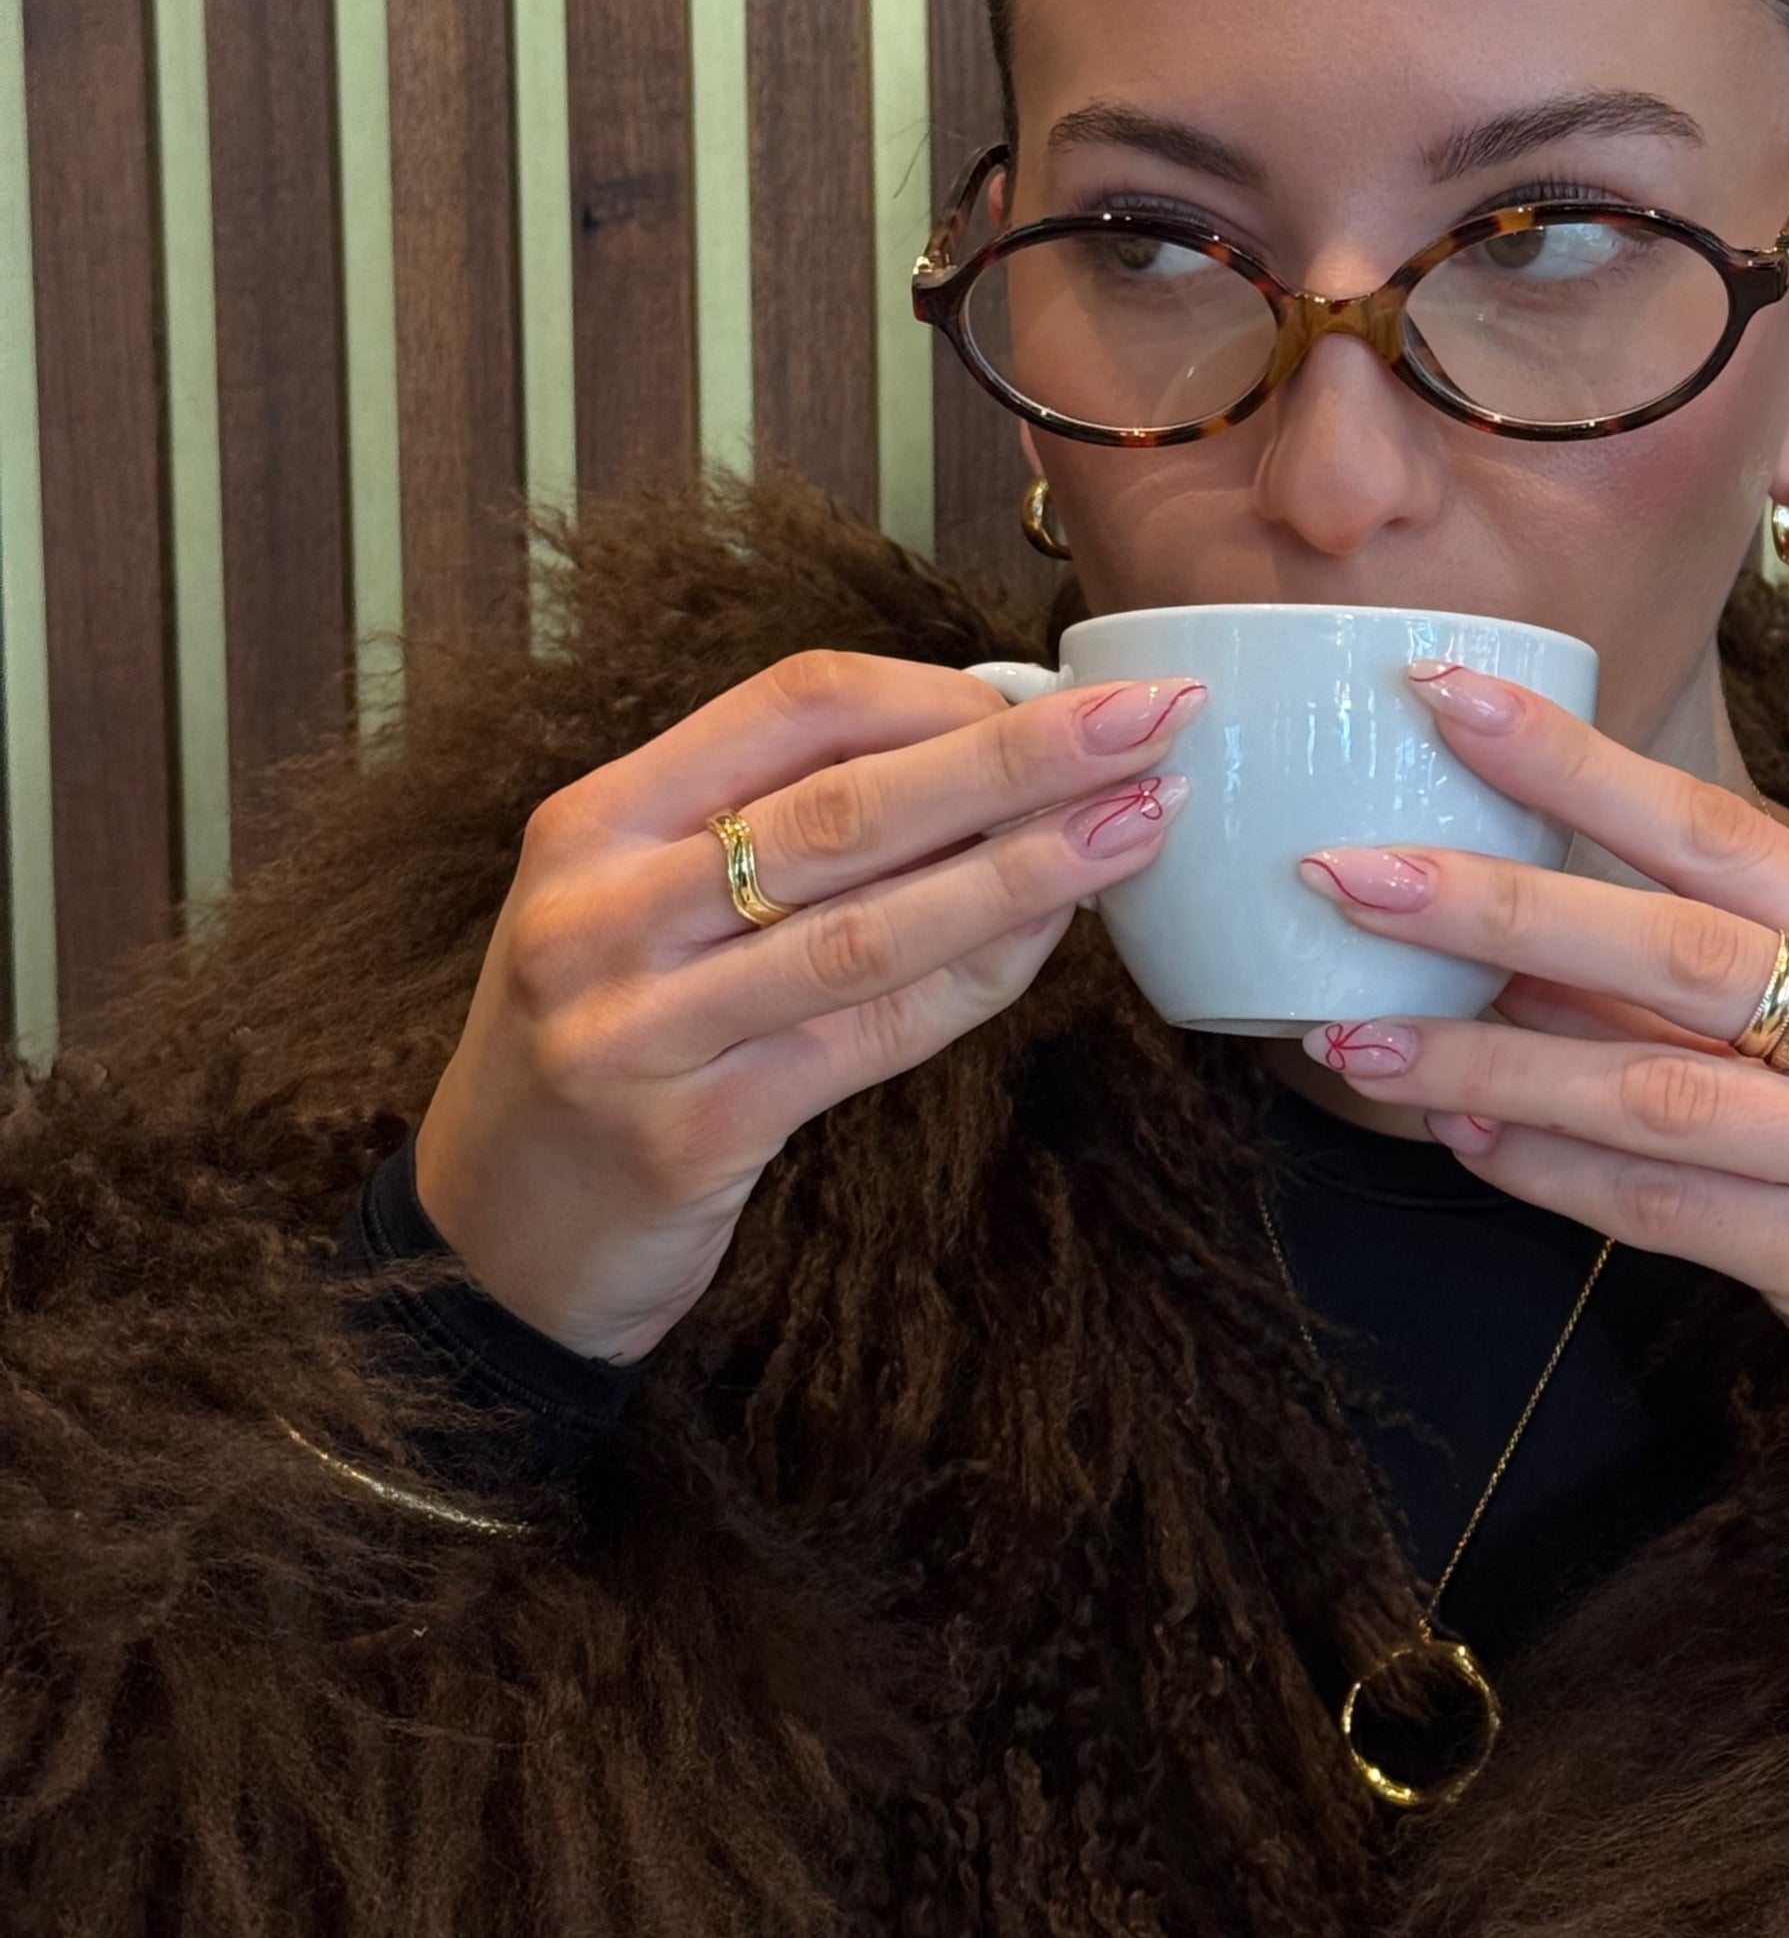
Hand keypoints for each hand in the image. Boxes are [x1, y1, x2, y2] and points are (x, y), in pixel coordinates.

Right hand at [411, 653, 1201, 1362]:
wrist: (490, 1245)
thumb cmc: (603, 1050)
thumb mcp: (641, 910)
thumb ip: (774, 832)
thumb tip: (988, 752)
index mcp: (595, 819)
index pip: (793, 706)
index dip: (943, 692)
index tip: (1065, 693)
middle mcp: (600, 909)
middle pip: (847, 805)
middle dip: (1017, 757)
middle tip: (1151, 720)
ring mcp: (634, 1024)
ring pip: (868, 924)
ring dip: (1025, 867)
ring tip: (1141, 823)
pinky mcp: (688, 1133)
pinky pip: (865, 1037)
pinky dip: (974, 980)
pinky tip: (1056, 937)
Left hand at [1294, 664, 1788, 1573]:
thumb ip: (1695, 1003)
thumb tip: (1503, 935)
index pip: (1728, 836)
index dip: (1582, 766)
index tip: (1447, 697)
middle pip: (1684, 949)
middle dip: (1500, 908)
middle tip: (1350, 877)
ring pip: (1656, 1090)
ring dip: (1490, 1062)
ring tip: (1357, 1043)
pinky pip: (1667, 1209)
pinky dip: (1549, 1171)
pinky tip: (1460, 1142)